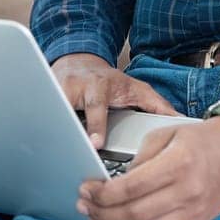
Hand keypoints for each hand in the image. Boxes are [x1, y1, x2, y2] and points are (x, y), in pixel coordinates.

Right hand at [50, 54, 178, 148]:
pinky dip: (40, 130)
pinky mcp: (43, 99)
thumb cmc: (108, 81)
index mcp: (98, 86)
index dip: (96, 126)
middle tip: (69, 155)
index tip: (95, 144)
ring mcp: (55, 92)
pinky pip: (40, 117)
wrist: (78, 62)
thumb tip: (180, 120)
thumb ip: (156, 104)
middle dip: (67, 132)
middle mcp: (75, 87)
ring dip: (51, 133)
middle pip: (68, 112)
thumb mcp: (135, 88)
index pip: (96, 107)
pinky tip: (39, 146)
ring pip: (51, 114)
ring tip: (51, 156)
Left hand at [77, 117, 219, 219]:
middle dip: (103, 213)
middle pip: (135, 213)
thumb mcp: (165, 133)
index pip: (132, 186)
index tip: (87, 190)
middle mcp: (187, 191)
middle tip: (85, 207)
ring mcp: (192, 212)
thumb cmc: (199, 138)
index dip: (104, 193)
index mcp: (178, 163)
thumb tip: (115, 183)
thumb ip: (139, 158)